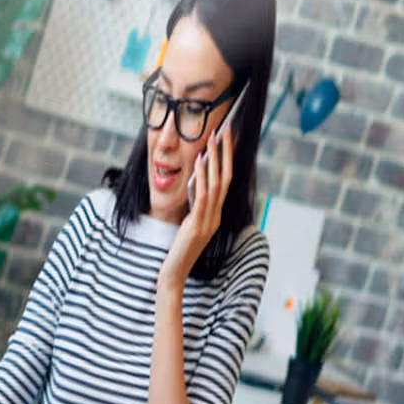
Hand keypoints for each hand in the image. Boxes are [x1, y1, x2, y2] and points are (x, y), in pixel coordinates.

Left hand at [161, 109, 237, 277]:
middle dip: (226, 154)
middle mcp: (216, 216)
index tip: (227, 141)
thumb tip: (196, 181)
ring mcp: (209, 221)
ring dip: (215, 160)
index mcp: (216, 216)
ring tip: (212, 138)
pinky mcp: (197, 226)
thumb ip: (194, 205)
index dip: (228, 162)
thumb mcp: (188, 223)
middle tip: (224, 131)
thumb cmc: (179, 249)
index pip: (225, 183)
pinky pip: (202, 197)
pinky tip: (199, 161)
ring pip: (216, 184)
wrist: (175, 273)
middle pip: (226, 179)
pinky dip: (201, 177)